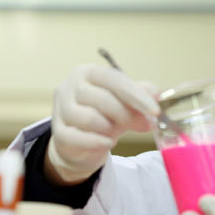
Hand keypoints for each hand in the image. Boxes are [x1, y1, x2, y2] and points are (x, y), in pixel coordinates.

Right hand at [46, 64, 159, 183]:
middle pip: (102, 99)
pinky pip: (79, 138)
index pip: (112, 78)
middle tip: (142, 125)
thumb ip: (141, 95)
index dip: (135, 94)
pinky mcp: (58, 133)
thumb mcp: (125, 102)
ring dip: (110, 128)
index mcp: (88, 72)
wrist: (81, 142)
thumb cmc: (105, 115)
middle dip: (126, 114)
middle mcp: (70, 86)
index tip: (155, 110)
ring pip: (90, 118)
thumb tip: (156, 95)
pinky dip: (98, 142)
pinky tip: (108, 142)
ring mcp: (61, 109)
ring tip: (115, 131)